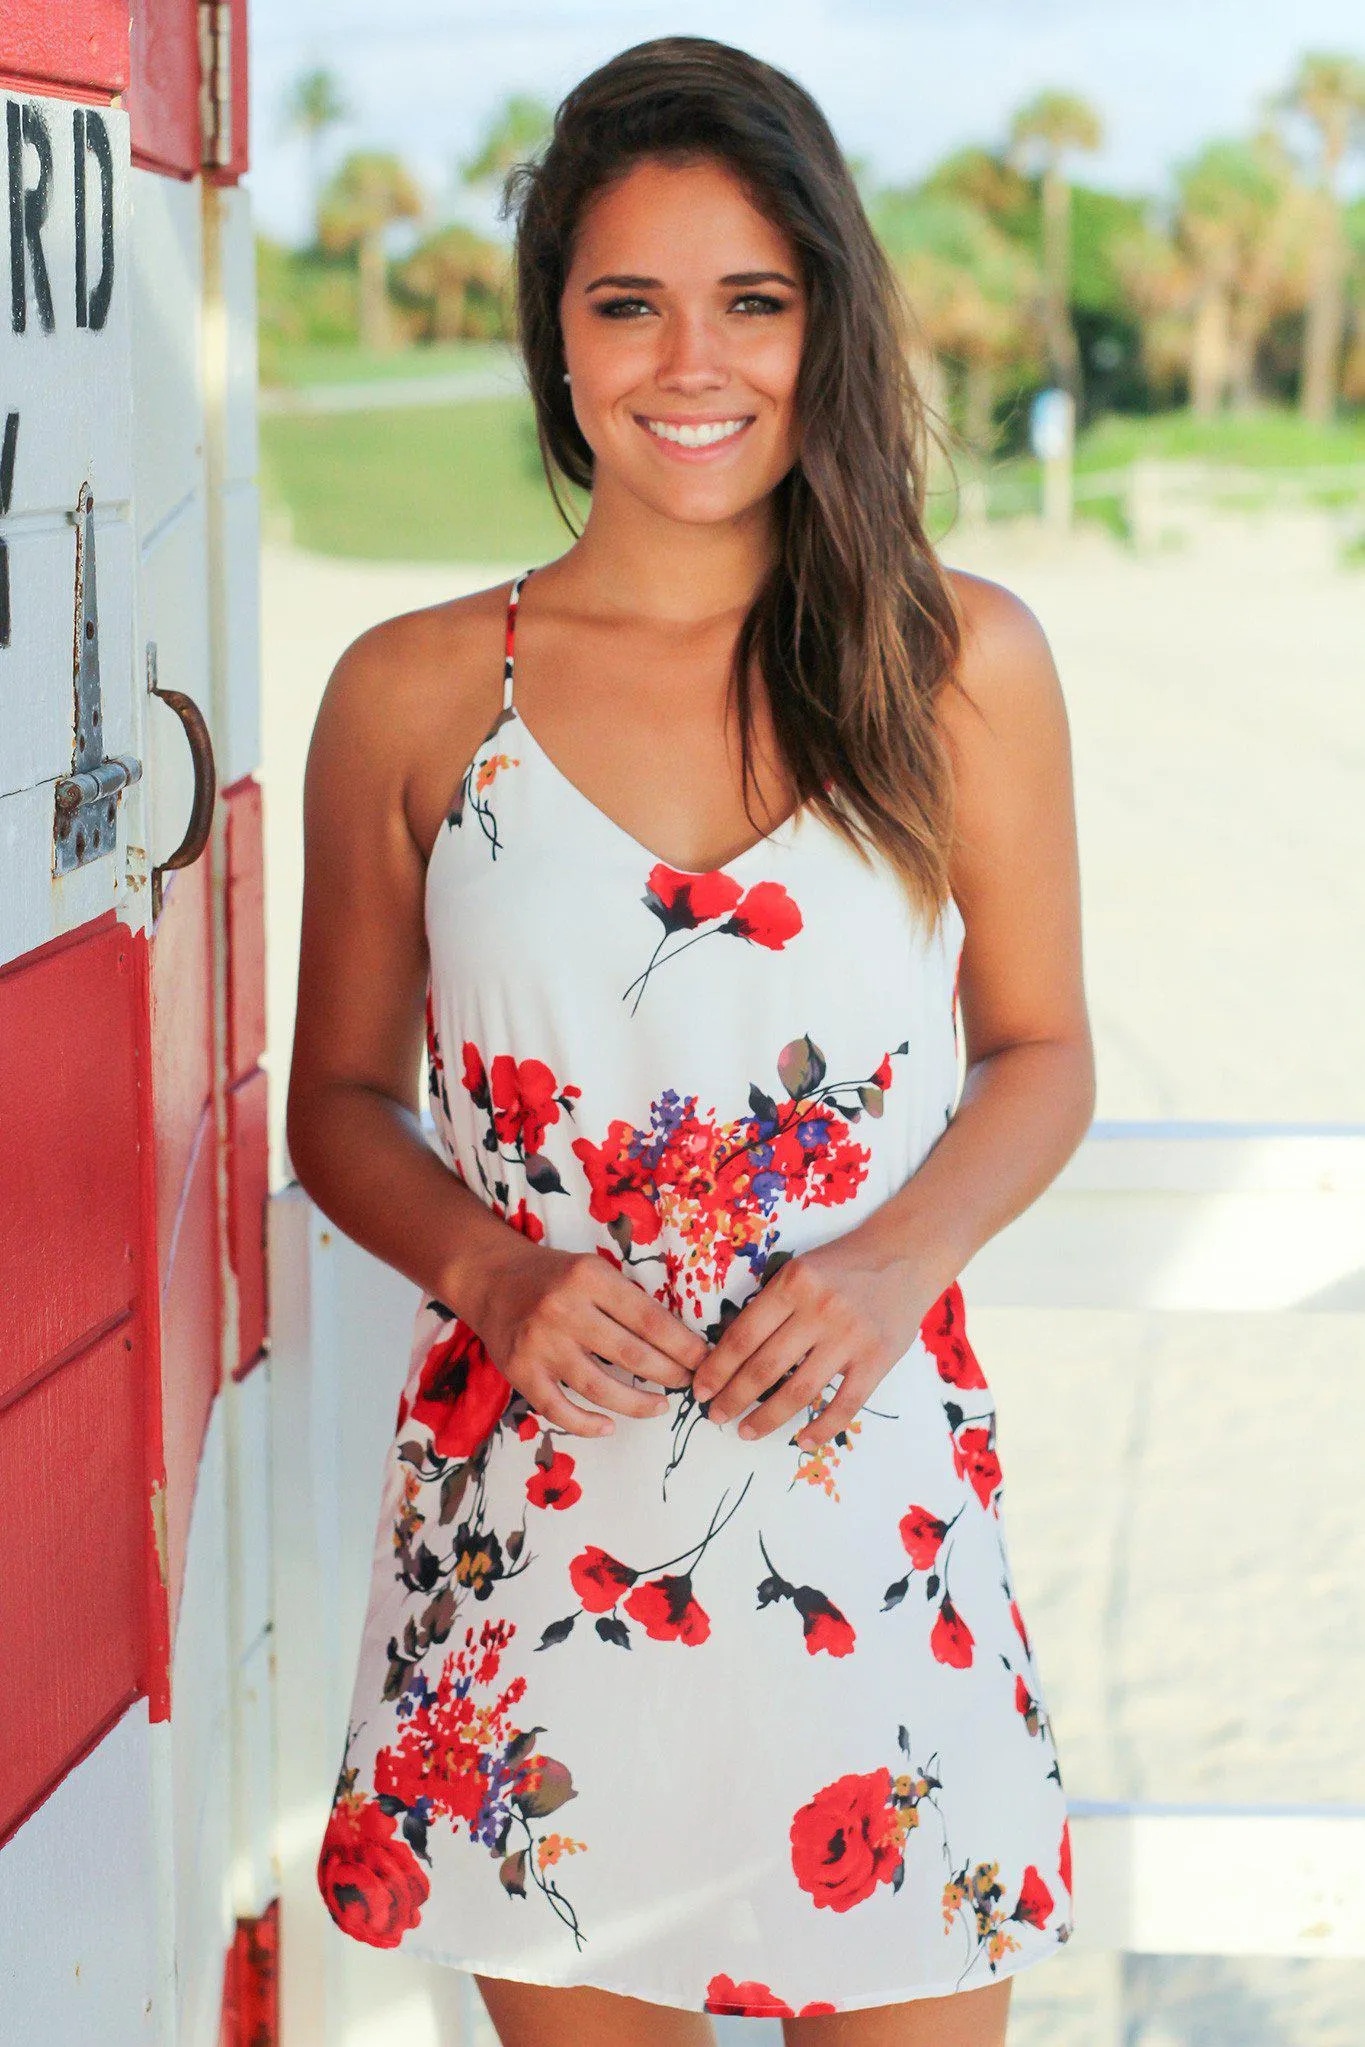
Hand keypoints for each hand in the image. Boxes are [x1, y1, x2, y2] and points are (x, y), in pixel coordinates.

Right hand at [474, 1241, 708, 1439]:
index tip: (704, 1360)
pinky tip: (609, 1425)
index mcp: (589, 1278)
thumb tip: (678, 1340)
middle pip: (631, 1355)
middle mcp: (563, 1310)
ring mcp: (539, 1344)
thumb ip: (626, 1300)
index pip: (649, 1319)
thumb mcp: (592, 1270)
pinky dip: (587, 1424)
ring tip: (660, 1406)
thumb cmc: (553, 1276)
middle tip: (690, 1384)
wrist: (489, 1278)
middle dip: (670, 1374)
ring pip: (599, 1388)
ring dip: (637, 1404)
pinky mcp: (519, 1371)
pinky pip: (558, 1409)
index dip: (682, 1345)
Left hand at [692, 1239, 930, 1449]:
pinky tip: (802, 1440)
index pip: (743, 1336)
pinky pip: (845, 1404)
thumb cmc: (844, 1263)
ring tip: (746, 1431)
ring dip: (767, 1417)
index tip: (701, 1389)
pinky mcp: (878, 1358)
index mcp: (792, 1284)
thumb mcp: (800, 1269)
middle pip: (765, 1367)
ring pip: (799, 1390)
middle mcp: (820, 1310)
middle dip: (733, 1397)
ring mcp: (850, 1337)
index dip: (717, 1368)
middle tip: (715, 1416)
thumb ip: (772, 1305)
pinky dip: (821, 1428)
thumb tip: (730, 1353)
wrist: (906, 1253)